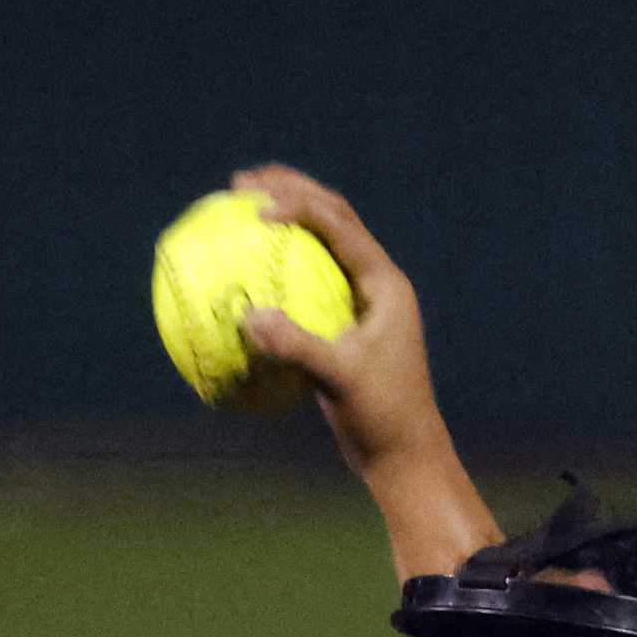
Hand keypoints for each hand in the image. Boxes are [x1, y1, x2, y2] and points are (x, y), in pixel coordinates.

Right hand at [231, 164, 442, 480]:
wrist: (403, 454)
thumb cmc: (383, 417)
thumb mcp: (340, 381)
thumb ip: (298, 347)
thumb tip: (248, 318)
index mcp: (384, 285)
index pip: (340, 226)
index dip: (298, 205)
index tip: (255, 207)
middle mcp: (376, 284)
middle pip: (332, 218)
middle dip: (290, 190)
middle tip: (239, 183)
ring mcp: (360, 303)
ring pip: (319, 246)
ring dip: (283, 222)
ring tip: (237, 208)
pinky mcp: (343, 325)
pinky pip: (303, 284)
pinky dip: (273, 271)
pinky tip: (233, 276)